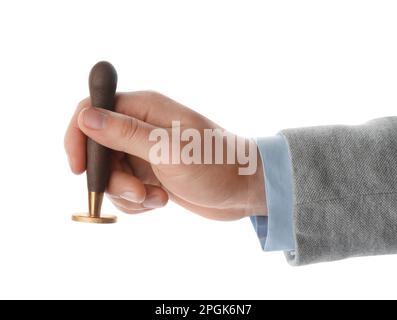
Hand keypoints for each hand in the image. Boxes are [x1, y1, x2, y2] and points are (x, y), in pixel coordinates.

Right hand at [64, 91, 265, 220]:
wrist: (244, 190)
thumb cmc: (215, 164)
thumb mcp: (169, 150)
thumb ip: (126, 134)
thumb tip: (85, 117)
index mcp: (144, 109)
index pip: (92, 109)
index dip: (78, 136)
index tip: (78, 169)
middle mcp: (141, 127)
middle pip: (98, 148)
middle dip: (110, 177)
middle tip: (136, 192)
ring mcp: (145, 152)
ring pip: (111, 173)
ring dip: (127, 193)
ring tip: (156, 198)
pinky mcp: (151, 174)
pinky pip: (126, 189)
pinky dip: (137, 202)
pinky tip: (160, 202)